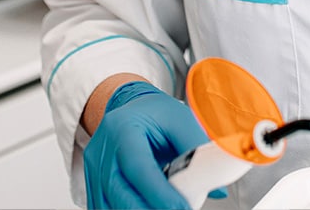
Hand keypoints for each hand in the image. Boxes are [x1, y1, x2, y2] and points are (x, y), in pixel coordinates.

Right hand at [83, 80, 210, 208]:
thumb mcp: (180, 120)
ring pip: (109, 206)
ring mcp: (93, 171)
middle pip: (119, 194)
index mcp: (123, 129)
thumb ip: (196, 150)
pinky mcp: (93, 186)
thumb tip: (217, 189)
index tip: (181, 208)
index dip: (158, 193)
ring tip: (165, 207)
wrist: (131, 109)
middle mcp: (102, 151)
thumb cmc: (156, 114)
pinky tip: (148, 207)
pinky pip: (104, 207)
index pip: (138, 167)